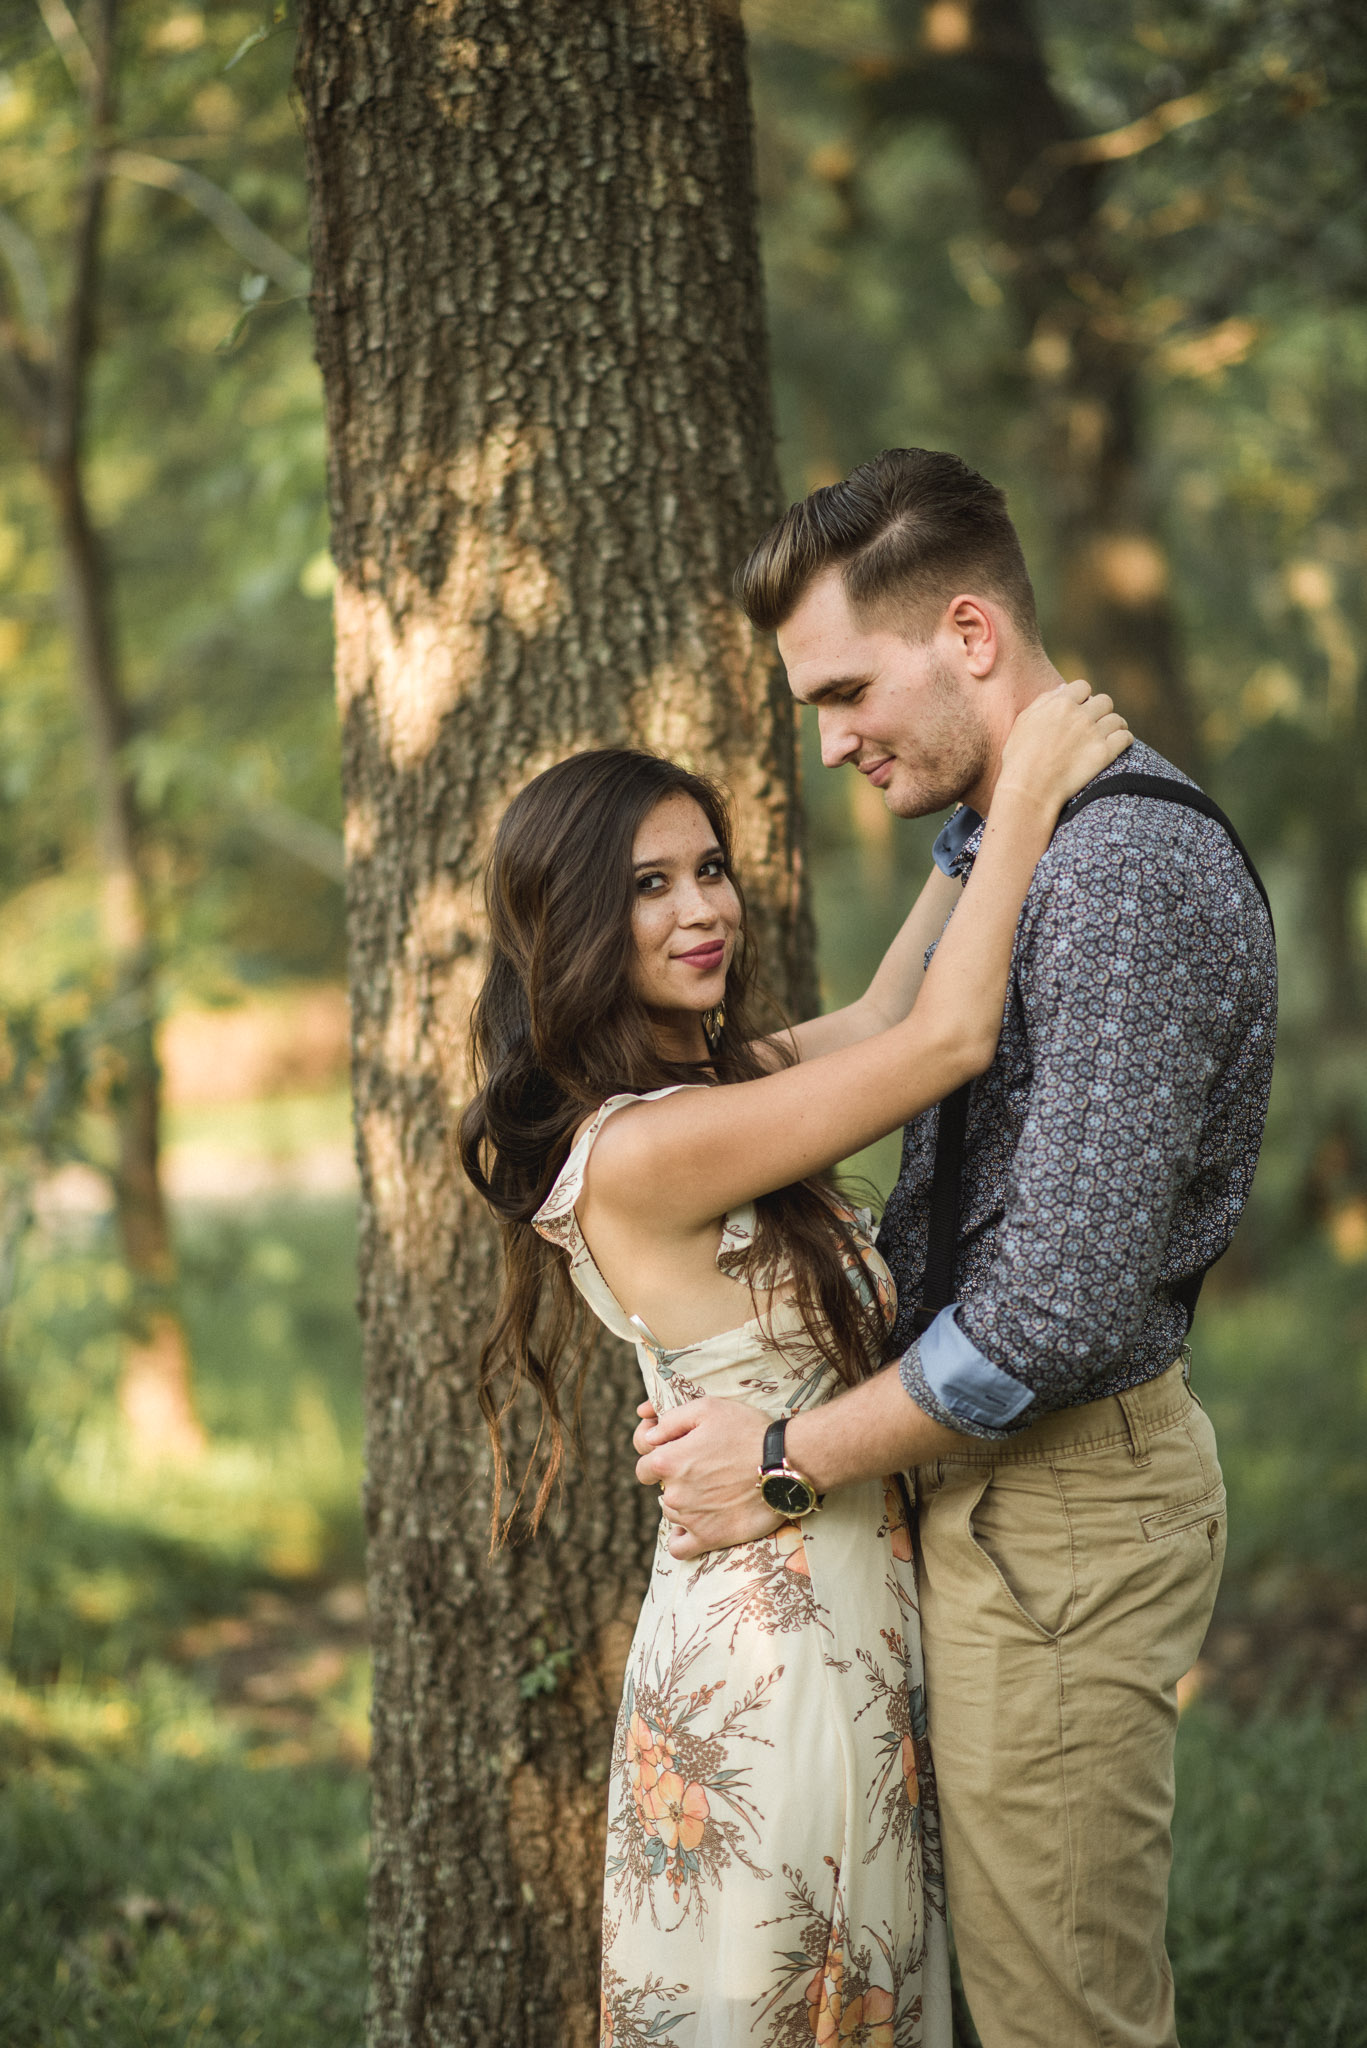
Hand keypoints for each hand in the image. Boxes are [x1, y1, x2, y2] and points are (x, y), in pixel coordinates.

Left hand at [634, 1396, 781, 1559]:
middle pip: (660, 1489)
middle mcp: (673, 1492)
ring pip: (672, 1513)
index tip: (678, 1452)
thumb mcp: (707, 1408)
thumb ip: (670, 1421)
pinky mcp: (709, 1538)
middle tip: (706, 1469)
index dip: (659, 1456)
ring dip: (684, 1504)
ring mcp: (690, 1518)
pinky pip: (679, 1547)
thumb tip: (648, 1436)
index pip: (644, 1465)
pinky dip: (683, 1537)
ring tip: (713, 1491)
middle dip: (677, 1479)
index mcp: (667, 1461)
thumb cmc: (747, 1430)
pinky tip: (696, 1523)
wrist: (785, 1464)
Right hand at [996, 678, 1131, 815]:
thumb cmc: (1020, 757)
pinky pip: (1125, 738)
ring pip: (1117, 719)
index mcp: (1060, 704)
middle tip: (1094, 723)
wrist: (1029, 789)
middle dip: (1100, 710)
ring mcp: (1094, 734)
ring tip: (1107, 734)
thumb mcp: (1023, 721)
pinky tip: (1116, 745)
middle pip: (1105, 701)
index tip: (1079, 708)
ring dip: (1113, 725)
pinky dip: (1123, 739)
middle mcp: (1080, 716)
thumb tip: (1063, 689)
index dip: (1082, 697)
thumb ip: (1044, 700)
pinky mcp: (1104, 754)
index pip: (1083, 687)